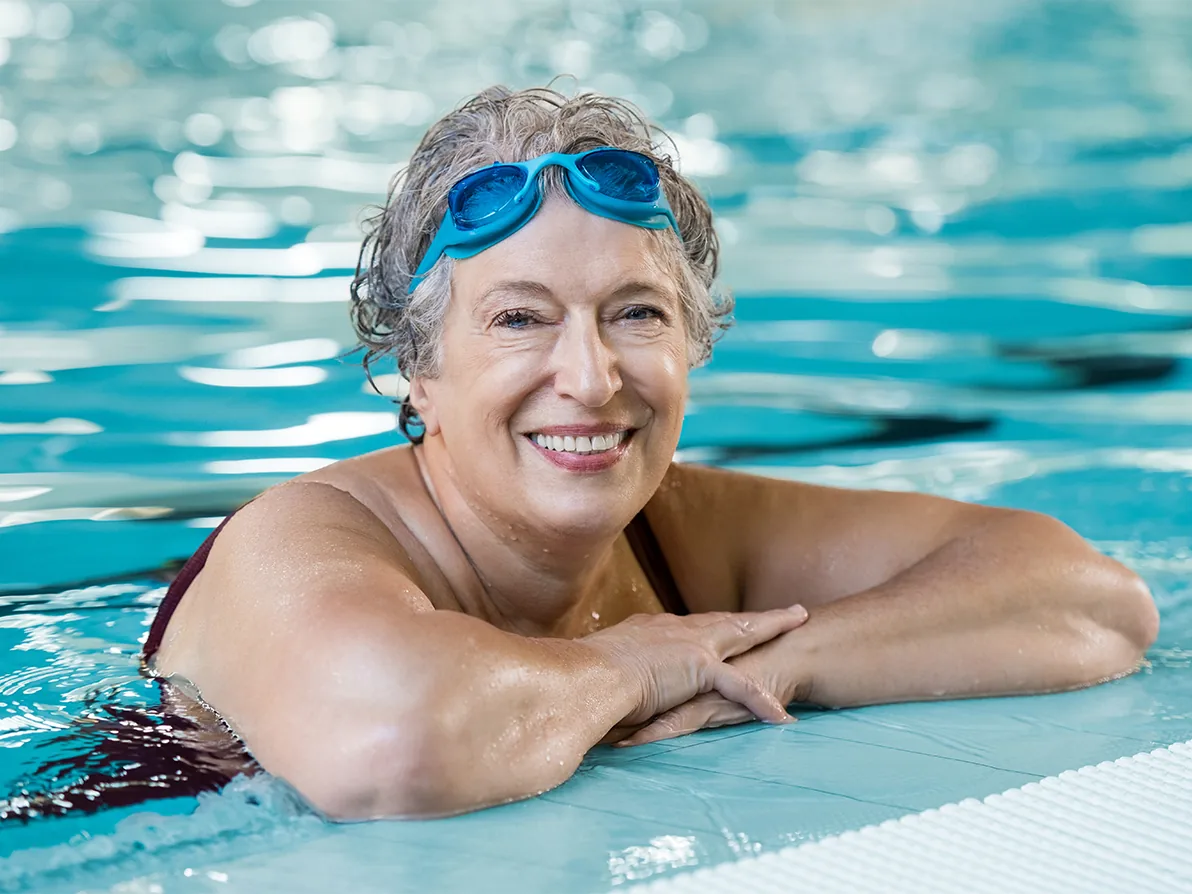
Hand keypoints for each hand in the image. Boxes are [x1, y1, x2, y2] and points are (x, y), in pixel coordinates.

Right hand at [581, 606, 808, 731]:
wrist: (584, 677)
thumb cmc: (582, 679)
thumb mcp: (604, 670)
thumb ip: (616, 674)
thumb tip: (606, 686)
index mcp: (653, 631)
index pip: (694, 626)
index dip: (716, 625)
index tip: (728, 623)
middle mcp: (674, 630)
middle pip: (726, 620)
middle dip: (758, 617)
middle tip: (789, 610)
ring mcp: (689, 644)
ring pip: (742, 634)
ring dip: (773, 628)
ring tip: (800, 622)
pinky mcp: (698, 665)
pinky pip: (740, 686)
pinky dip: (761, 701)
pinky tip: (781, 715)